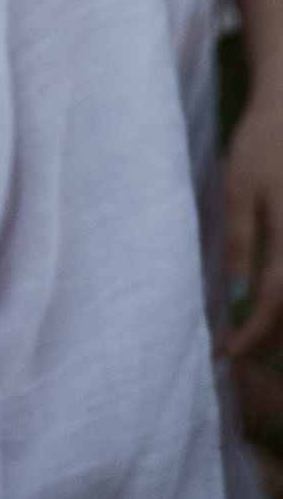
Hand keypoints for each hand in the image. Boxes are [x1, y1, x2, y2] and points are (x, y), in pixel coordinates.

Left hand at [224, 96, 282, 359]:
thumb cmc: (262, 146)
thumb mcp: (238, 192)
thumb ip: (241, 245)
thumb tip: (236, 298)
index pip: (274, 302)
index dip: (251, 334)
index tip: (224, 352)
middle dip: (269, 339)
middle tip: (235, 348)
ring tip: (250, 334)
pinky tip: (272, 306)